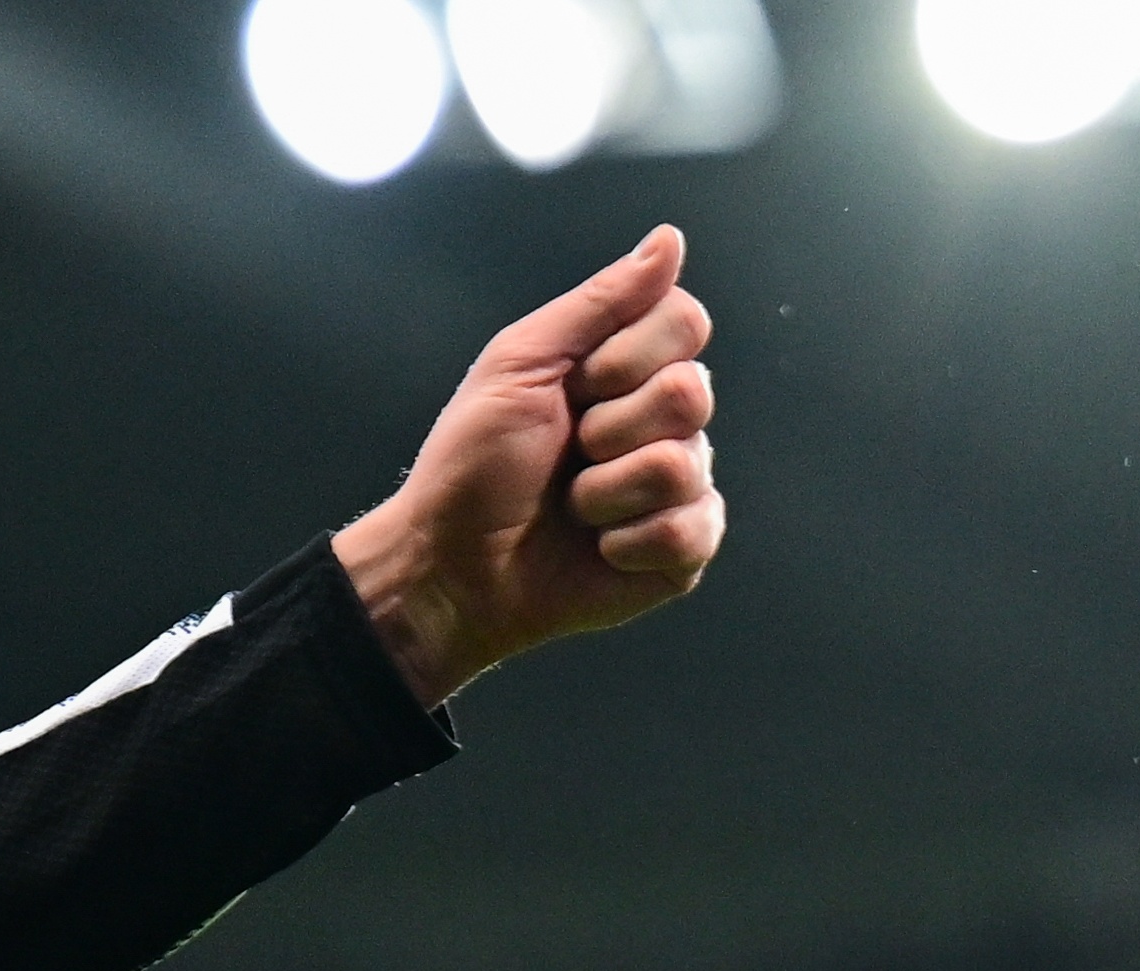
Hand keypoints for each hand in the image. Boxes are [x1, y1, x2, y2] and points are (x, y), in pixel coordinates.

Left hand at [335, 225, 726, 706]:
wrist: (447, 565)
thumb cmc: (470, 467)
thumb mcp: (520, 365)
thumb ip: (599, 301)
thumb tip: (670, 237)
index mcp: (628, 370)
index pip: (686, 322)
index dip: (626, 356)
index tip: (574, 385)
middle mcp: (664, 422)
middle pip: (693, 390)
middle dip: (610, 426)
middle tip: (566, 452)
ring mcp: (677, 486)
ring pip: (685, 463)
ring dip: (605, 491)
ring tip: (570, 507)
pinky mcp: (681, 550)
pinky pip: (690, 528)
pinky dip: (627, 542)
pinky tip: (595, 548)